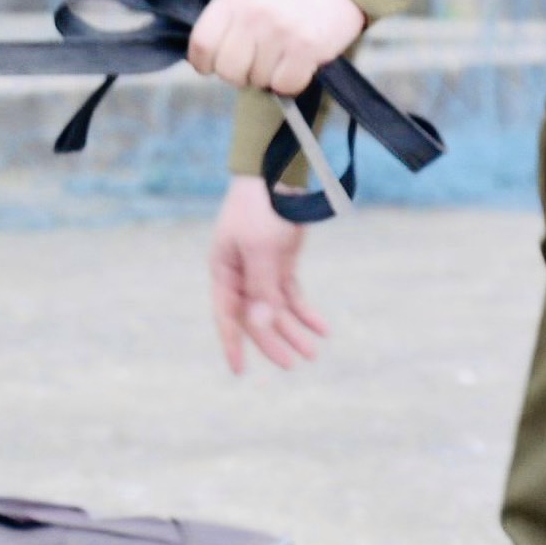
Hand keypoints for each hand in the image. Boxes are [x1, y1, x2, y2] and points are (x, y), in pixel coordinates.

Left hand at [187, 0, 364, 94]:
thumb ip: (227, 15)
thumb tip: (207, 56)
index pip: (202, 42)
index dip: (203, 64)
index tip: (211, 68)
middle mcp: (254, 12)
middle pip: (227, 69)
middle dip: (239, 74)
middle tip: (255, 64)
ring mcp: (280, 30)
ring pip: (257, 80)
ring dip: (268, 77)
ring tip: (282, 56)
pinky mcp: (306, 46)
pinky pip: (284, 85)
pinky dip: (290, 83)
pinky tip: (298, 65)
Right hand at [209, 176, 327, 373]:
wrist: (277, 174)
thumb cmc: (261, 208)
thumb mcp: (261, 250)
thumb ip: (262, 289)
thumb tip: (261, 325)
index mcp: (224, 272)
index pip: (227, 316)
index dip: (233, 344)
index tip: (240, 371)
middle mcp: (240, 275)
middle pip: (257, 317)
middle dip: (275, 341)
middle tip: (295, 363)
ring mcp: (261, 269)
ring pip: (277, 309)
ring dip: (294, 330)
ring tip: (313, 351)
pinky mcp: (280, 262)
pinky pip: (291, 295)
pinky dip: (305, 312)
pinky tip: (321, 328)